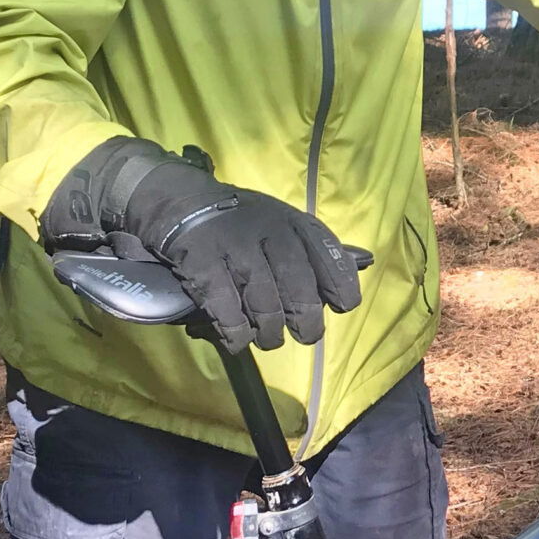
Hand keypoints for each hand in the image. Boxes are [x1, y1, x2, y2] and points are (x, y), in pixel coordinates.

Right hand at [43, 141, 362, 351]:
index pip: (328, 255)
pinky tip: (236, 339)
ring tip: (266, 338)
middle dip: (306, 321)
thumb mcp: (279, 222)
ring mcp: (234, 249)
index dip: (339, 285)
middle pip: (298, 289)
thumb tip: (363, 261)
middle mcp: (268, 233)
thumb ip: (316, 247)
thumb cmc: (236, 219)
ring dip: (269, 332)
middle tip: (303, 335)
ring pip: (264, 306)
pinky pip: (227, 312)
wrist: (176, 199)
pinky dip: (235, 333)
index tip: (340, 306)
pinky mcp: (203, 265)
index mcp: (291, 222)